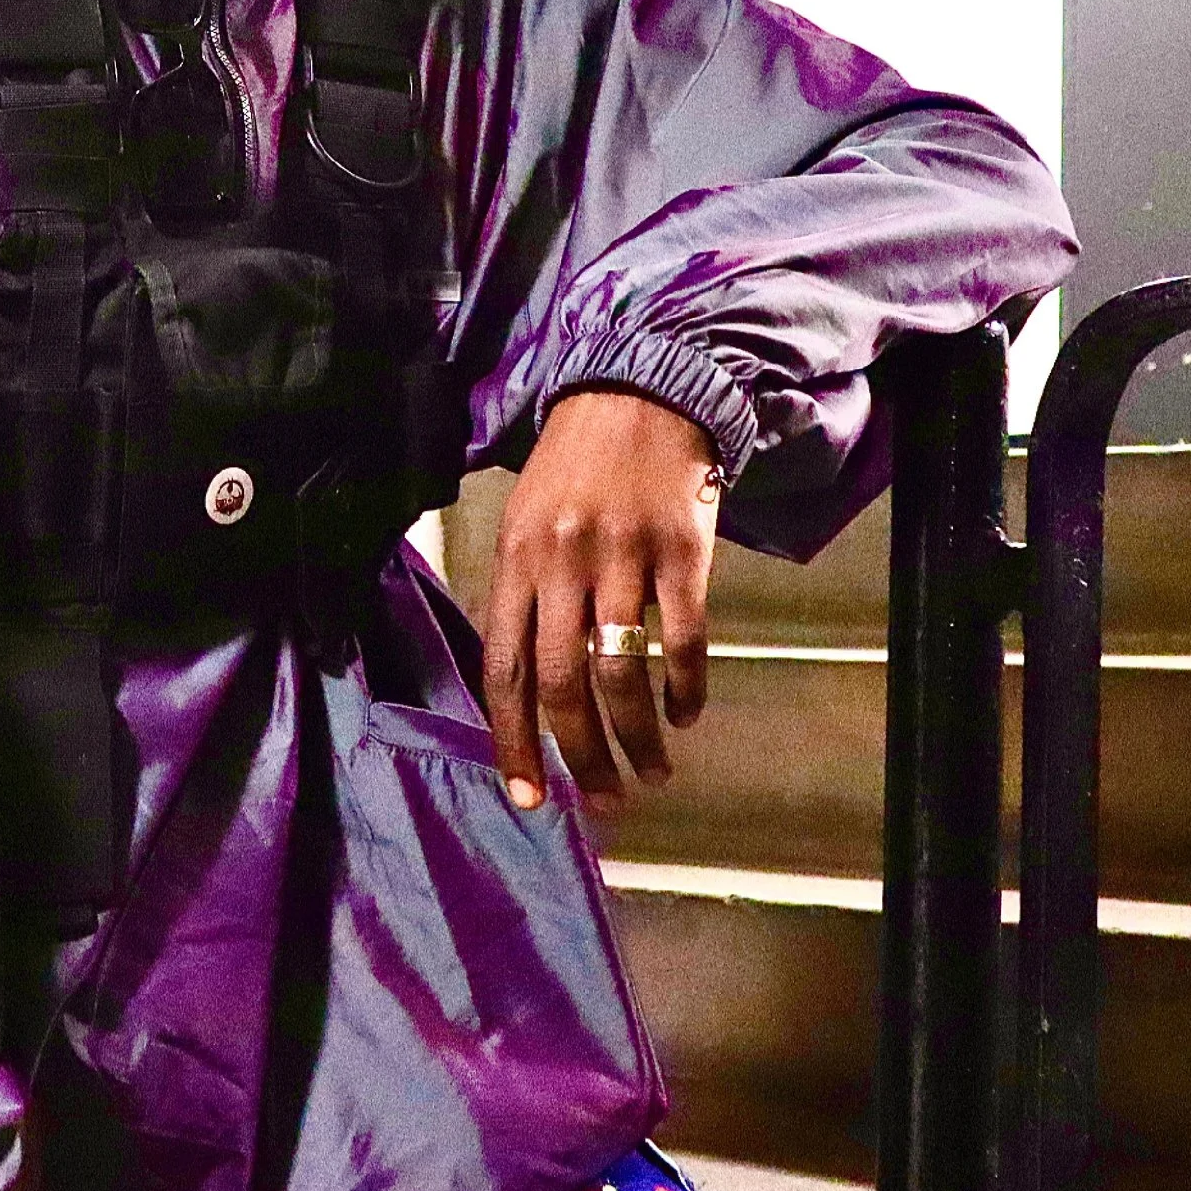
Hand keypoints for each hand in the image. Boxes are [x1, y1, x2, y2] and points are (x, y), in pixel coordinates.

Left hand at [485, 389, 721, 812]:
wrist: (640, 391)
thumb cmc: (574, 464)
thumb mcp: (524, 519)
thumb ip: (521, 594)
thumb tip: (522, 689)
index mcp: (515, 560)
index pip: (504, 672)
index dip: (515, 742)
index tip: (530, 797)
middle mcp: (562, 564)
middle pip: (563, 686)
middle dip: (582, 758)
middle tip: (605, 800)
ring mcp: (623, 558)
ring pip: (623, 675)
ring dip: (639, 739)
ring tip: (652, 772)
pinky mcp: (681, 553)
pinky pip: (682, 641)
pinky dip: (684, 690)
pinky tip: (685, 714)